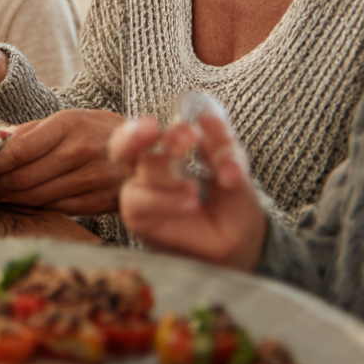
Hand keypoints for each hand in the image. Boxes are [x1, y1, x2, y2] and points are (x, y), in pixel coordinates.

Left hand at [0, 109, 127, 213]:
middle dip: (0, 184)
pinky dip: (36, 206)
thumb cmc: (98, 132)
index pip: (20, 150)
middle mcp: (81, 150)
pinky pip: (56, 207)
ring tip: (2, 193)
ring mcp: (92, 178)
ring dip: (13, 197)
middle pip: (25, 177)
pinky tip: (26, 200)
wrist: (146, 153)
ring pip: (38, 196)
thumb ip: (30, 131)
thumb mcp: (68, 119)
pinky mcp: (98, 201)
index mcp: (69, 124)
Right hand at [108, 113, 265, 269]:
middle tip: (176, 139)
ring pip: (142, 169)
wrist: (239, 244)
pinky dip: (167, 199)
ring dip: (170, 174)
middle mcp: (149, 165)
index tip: (171, 125)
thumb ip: (222, 145)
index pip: (150, 125)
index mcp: (168, 146)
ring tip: (196, 189)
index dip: (154, 122)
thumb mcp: (234, 167)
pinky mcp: (138, 216)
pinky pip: (140, 200)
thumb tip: (207, 119)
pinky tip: (191, 203)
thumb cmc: (231, 202)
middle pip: (124, 143)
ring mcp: (141, 190)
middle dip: (136, 136)